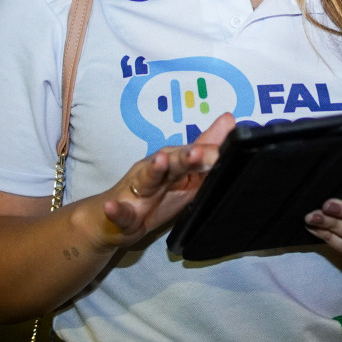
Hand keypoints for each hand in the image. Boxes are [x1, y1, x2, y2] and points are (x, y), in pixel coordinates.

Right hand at [95, 113, 234, 248]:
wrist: (116, 220)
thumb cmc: (156, 193)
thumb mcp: (186, 173)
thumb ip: (207, 148)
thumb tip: (230, 120)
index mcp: (172, 163)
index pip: (192, 154)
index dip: (207, 153)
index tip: (223, 150)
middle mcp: (154, 170)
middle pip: (171, 161)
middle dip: (184, 156)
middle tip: (197, 152)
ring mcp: (137, 189)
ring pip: (146, 178)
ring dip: (154, 169)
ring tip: (160, 161)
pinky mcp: (122, 212)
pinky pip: (118, 211)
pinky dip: (114, 210)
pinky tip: (111, 207)